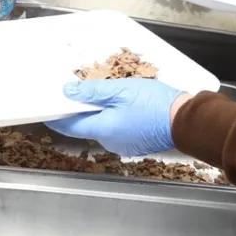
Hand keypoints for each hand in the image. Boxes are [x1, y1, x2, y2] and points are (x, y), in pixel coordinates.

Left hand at [44, 78, 183, 156]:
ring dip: (98, 114)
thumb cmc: (155, 104)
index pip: (70, 125)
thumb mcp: (120, 90)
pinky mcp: (136, 144)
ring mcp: (124, 145)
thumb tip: (67, 93)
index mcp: (103, 130)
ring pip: (102, 128)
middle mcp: (110, 142)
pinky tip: (119, 105)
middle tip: (77, 92)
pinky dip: (113, 119)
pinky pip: (117, 131)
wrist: (187, 120)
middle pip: (86, 126)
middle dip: (80, 111)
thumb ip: (92, 92)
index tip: (47, 106)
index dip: (57, 116)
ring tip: (100, 94)